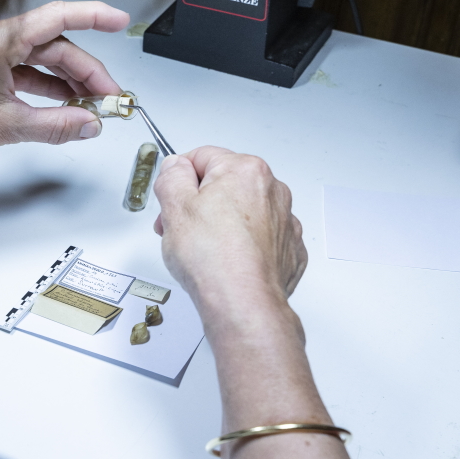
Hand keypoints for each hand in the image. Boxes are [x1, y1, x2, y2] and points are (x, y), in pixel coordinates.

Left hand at [0, 1, 130, 159]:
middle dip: (86, 71)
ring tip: (92, 106)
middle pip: (54, 46)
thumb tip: (88, 124)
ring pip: (42, 61)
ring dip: (69, 83)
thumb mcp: (5, 126)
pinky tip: (66, 106)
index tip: (119, 21)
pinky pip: (26, 73)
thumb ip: (54, 125)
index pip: (56, 18)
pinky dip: (48, 90)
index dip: (93, 16)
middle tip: (109, 96)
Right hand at [152, 146, 306, 308]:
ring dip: (221, 224)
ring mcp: (284, 221)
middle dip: (198, 203)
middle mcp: (272, 190)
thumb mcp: (174, 207)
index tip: (170, 198)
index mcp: (245, 170)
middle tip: (178, 228)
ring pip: (243, 212)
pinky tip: (226, 261)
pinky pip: (260, 238)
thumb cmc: (214, 258)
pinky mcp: (289, 249)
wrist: (243, 301)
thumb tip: (176, 167)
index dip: (177, 178)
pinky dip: (243, 246)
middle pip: (224, 185)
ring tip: (202, 250)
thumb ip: (172, 177)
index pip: (202, 157)